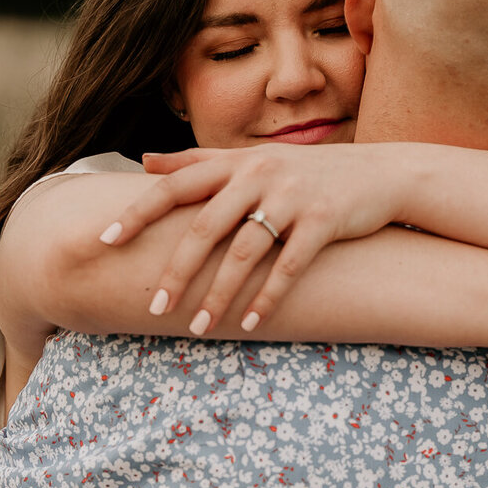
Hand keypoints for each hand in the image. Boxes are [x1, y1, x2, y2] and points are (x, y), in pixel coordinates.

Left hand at [99, 145, 402, 332]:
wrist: (382, 174)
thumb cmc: (307, 172)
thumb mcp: (251, 160)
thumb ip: (197, 162)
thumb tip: (144, 162)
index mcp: (235, 164)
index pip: (174, 186)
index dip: (138, 212)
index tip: (105, 240)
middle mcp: (258, 175)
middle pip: (204, 227)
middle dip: (177, 271)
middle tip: (153, 307)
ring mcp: (292, 197)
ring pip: (244, 251)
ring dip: (218, 294)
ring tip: (198, 328)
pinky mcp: (325, 220)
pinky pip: (289, 266)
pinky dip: (268, 298)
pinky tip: (250, 325)